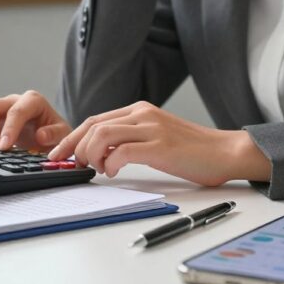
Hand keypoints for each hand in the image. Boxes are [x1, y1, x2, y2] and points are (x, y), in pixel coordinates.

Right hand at [0, 90, 72, 151]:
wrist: (49, 138)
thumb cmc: (55, 134)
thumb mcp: (63, 135)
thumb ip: (54, 133)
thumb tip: (40, 135)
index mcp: (33, 101)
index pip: (17, 111)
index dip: (9, 129)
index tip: (3, 147)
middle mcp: (14, 101)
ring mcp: (0, 108)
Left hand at [47, 101, 270, 185]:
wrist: (225, 152)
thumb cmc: (192, 151)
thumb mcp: (156, 137)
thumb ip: (131, 139)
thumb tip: (101, 155)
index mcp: (139, 110)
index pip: (95, 120)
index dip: (72, 137)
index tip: (59, 154)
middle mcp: (142, 114)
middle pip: (93, 125)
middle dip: (74, 147)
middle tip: (72, 166)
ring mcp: (151, 128)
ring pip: (103, 135)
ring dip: (92, 155)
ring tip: (99, 169)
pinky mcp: (160, 146)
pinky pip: (123, 152)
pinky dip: (111, 164)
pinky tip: (115, 173)